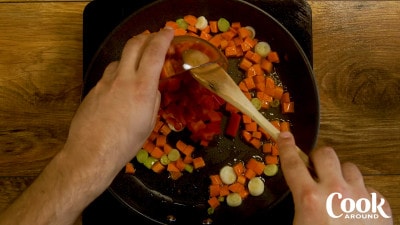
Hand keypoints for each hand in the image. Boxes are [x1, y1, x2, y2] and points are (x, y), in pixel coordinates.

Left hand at [65, 28, 173, 178]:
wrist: (92, 152)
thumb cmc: (126, 144)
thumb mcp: (148, 124)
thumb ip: (153, 101)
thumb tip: (153, 90)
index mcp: (142, 88)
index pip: (154, 52)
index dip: (163, 37)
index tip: (169, 32)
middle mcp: (123, 79)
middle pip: (133, 45)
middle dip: (146, 37)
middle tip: (153, 37)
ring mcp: (105, 82)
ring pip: (119, 59)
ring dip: (130, 57)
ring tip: (136, 66)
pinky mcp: (93, 89)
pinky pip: (108, 75)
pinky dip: (118, 74)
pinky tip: (119, 88)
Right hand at [277, 132, 392, 224]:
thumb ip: (296, 211)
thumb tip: (296, 203)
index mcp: (310, 199)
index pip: (293, 164)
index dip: (286, 147)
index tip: (284, 135)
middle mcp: (335, 191)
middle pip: (326, 154)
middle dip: (318, 158)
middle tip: (315, 169)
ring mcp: (361, 196)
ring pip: (350, 167)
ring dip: (341, 175)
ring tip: (339, 191)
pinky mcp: (380, 206)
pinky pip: (369, 188)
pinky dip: (362, 194)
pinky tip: (357, 209)